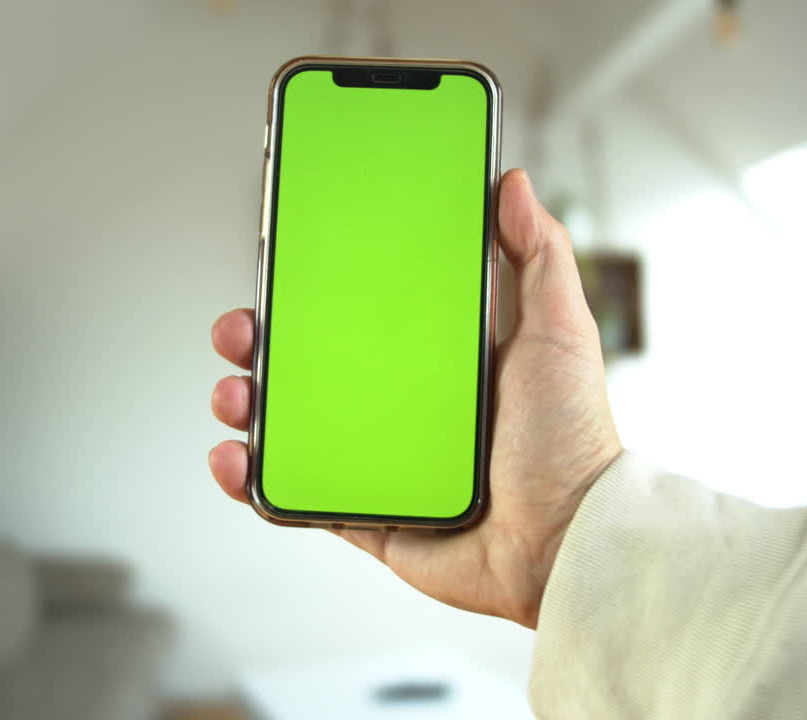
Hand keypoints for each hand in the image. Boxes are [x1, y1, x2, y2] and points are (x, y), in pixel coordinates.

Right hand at [209, 169, 620, 627]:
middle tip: (241, 328)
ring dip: (248, 405)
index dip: (317, 289)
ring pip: (294, 427)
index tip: (283, 264)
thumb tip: (515, 183)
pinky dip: (255, 482)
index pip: (363, 312)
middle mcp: (405, 408)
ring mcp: (383, 462)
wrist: (570, 543)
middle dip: (262, 343)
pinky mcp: (370, 516)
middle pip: (312, 366)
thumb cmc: (572, 441)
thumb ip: (540, 255)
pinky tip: (234, 458)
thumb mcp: (560, 332)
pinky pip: (299, 497)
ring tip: (234, 395)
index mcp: (440, 360)